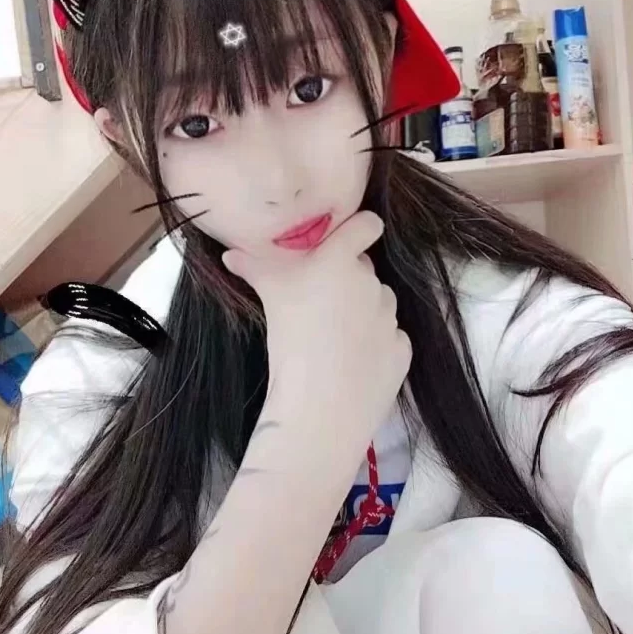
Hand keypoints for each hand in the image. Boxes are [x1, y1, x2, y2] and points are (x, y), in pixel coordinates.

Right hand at [222, 212, 411, 466]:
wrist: (320, 407)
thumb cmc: (290, 342)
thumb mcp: (269, 296)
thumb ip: (254, 268)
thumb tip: (231, 254)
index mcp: (340, 261)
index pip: (366, 226)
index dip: (361, 228)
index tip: (352, 237)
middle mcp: (372, 283)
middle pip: (365, 270)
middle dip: (348, 281)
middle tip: (322, 306)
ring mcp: (391, 318)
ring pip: (379, 305)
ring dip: (363, 313)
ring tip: (334, 340)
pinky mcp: (401, 350)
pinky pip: (390, 338)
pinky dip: (376, 346)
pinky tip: (352, 363)